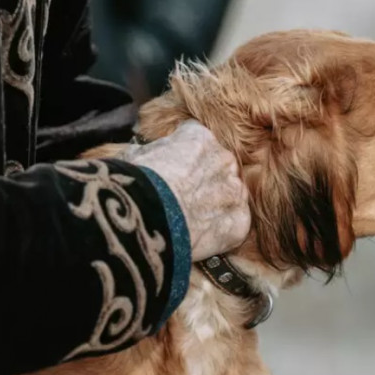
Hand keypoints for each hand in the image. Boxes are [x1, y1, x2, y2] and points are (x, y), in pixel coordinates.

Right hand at [120, 121, 250, 261]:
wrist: (146, 217)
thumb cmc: (135, 184)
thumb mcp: (135, 155)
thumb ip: (151, 151)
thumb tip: (143, 154)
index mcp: (199, 137)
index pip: (196, 140)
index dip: (183, 157)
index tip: (172, 169)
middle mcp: (224, 159)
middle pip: (218, 166)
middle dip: (203, 180)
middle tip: (182, 198)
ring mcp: (234, 191)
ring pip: (230, 195)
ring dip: (215, 205)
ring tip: (190, 220)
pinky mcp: (239, 221)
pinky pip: (235, 224)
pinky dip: (221, 231)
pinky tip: (201, 237)